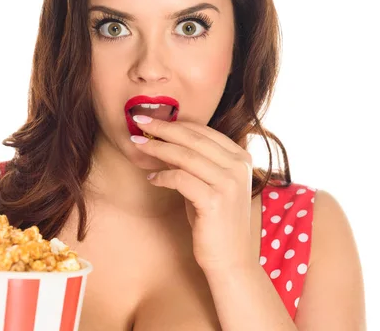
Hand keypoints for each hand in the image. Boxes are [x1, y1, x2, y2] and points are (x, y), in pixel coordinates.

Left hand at [130, 115, 253, 271]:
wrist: (230, 259)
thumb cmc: (215, 221)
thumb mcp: (210, 184)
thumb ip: (196, 163)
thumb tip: (165, 142)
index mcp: (241, 158)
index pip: (204, 131)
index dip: (176, 123)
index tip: (152, 120)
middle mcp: (239, 166)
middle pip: (193, 138)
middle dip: (163, 128)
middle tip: (140, 122)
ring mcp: (229, 183)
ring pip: (185, 155)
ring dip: (158, 148)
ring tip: (138, 145)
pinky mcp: (215, 200)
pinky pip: (180, 179)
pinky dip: (162, 176)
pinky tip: (152, 179)